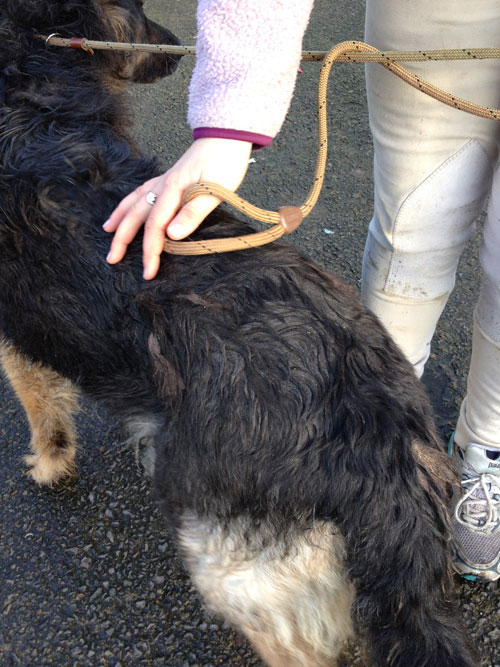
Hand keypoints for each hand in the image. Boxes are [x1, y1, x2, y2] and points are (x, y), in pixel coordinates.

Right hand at [103, 137, 251, 279]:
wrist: (226, 135)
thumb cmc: (225, 162)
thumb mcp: (216, 190)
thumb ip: (193, 212)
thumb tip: (171, 234)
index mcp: (173, 190)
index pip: (156, 227)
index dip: (150, 251)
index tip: (148, 272)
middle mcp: (163, 185)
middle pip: (136, 215)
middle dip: (122, 239)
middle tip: (112, 259)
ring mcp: (163, 181)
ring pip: (134, 201)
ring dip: (119, 218)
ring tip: (108, 233)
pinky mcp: (168, 178)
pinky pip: (141, 192)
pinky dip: (129, 202)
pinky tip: (126, 208)